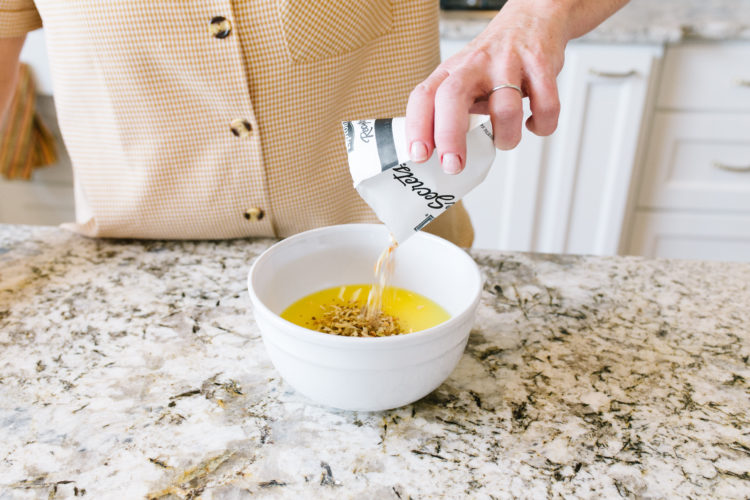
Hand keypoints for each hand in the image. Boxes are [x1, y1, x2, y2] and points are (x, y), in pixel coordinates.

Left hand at [406, 0, 627, 173]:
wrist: (532, 19)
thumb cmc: (492, 61)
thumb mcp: (461, 79)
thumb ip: (448, 112)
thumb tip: (437, 156)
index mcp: (450, 72)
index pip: (423, 97)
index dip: (417, 127)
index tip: (419, 155)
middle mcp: (474, 65)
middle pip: (452, 98)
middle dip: (450, 137)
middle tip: (454, 165)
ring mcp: (507, 63)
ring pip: (505, 110)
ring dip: (506, 138)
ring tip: (505, 139)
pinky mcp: (539, 65)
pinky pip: (545, 106)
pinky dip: (541, 125)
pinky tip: (534, 124)